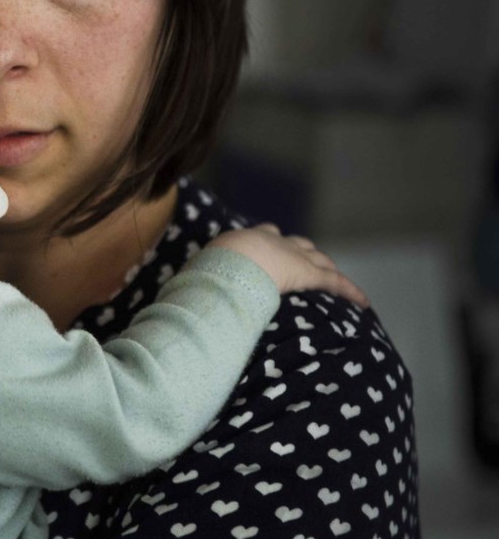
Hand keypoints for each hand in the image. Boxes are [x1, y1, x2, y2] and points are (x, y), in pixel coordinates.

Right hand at [209, 224, 368, 306]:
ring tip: (331, 278)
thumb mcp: (198, 272)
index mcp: (245, 239)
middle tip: (305, 261)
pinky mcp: (310, 273)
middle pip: (296, 244)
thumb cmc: (208, 268)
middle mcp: (274, 242)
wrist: (228, 261)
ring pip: (317, 260)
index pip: (265, 236)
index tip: (270, 248)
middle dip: (302, 251)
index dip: (270, 242)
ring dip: (325, 268)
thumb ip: (195, 283)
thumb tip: (176, 301)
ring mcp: (293, 256)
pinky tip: (363, 302)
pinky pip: (335, 282)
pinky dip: (349, 291)